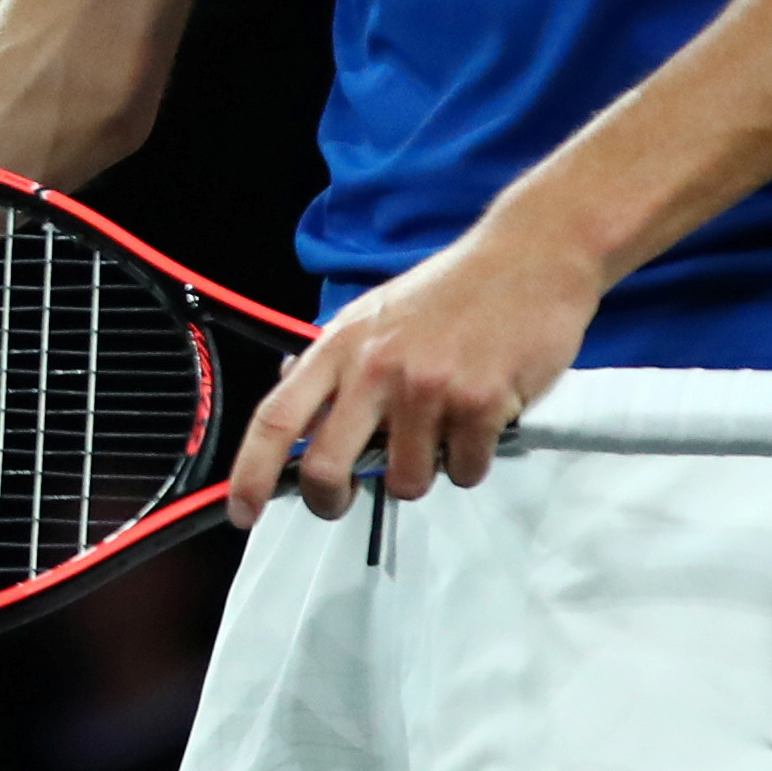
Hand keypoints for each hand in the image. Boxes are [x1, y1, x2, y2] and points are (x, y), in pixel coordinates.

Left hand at [224, 210, 601, 526]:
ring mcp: (426, 389)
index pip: (277, 417)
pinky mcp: (479, 406)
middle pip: (327, 468)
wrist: (528, 260)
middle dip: (330, 501)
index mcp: (340, 345)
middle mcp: (375, 368)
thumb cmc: (450, 292)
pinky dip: (471, 460)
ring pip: (405, 481)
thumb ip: (337, 365)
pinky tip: (480, 419)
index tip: (243, 509)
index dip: (252, 471)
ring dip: (423, 470)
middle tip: (342, 501)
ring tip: (441, 426)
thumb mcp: (374, 316)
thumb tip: (297, 411)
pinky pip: (464, 471)